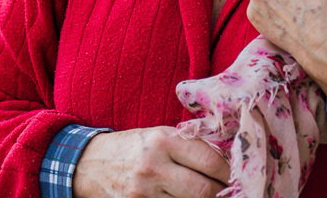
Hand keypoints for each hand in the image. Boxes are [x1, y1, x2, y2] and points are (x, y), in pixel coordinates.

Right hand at [72, 126, 229, 197]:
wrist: (89, 164)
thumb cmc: (132, 147)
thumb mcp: (159, 135)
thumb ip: (189, 146)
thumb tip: (227, 162)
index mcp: (163, 140)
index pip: (209, 160)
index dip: (229, 173)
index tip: (236, 176)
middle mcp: (153, 166)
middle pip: (203, 190)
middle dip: (221, 194)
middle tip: (229, 193)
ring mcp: (143, 192)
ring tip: (211, 196)